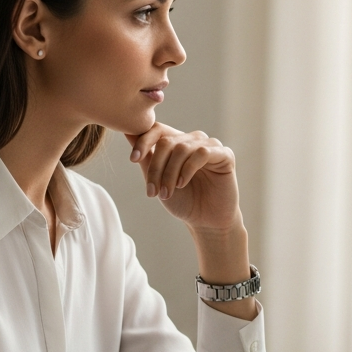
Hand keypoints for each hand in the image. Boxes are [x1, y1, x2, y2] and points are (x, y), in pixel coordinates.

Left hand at [125, 123, 240, 231]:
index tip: (133, 159)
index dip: (143, 141)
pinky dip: (188, 169)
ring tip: (166, 193)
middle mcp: (193, 140)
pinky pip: (202, 153)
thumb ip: (146, 157)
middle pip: (166, 141)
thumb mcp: (158, 179)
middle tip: (152, 191)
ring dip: (170, 173)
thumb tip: (127, 131)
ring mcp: (210, 145)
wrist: (205, 221)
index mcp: (177, 142)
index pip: (157, 129)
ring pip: (182, 148)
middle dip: (156, 167)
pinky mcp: (225, 155)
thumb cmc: (182, 200)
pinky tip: (182, 184)